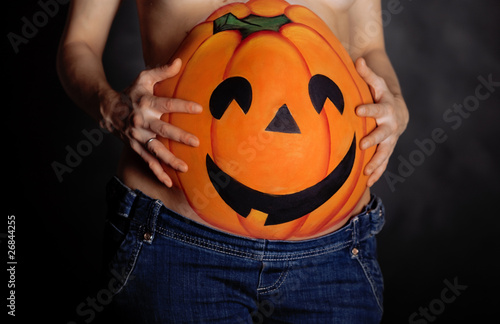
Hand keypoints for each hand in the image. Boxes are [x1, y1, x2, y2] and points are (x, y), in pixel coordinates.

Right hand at [99, 58, 201, 186]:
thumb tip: (178, 60)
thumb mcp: (143, 78)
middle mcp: (141, 121)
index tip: (199, 108)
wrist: (106, 109)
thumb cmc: (131, 92)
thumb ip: (161, 70)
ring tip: (185, 168)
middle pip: (161, 129)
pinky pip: (147, 161)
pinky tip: (169, 182)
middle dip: (178, 136)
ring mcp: (137, 136)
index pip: (166, 103)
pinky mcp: (135, 147)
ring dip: (169, 160)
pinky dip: (157, 173)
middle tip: (195, 142)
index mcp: (145, 103)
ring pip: (155, 150)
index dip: (182, 105)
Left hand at [355, 57, 408, 186]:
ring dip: (376, 162)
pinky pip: (383, 162)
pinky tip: (368, 183)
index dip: (369, 108)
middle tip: (362, 145)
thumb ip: (367, 74)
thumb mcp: (376, 84)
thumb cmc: (381, 96)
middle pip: (383, 133)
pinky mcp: (386, 150)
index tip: (358, 109)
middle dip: (373, 139)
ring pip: (384, 152)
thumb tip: (358, 59)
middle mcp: (390, 126)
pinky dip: (377, 172)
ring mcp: (390, 140)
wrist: (397, 112)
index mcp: (386, 109)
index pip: (377, 107)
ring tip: (366, 172)